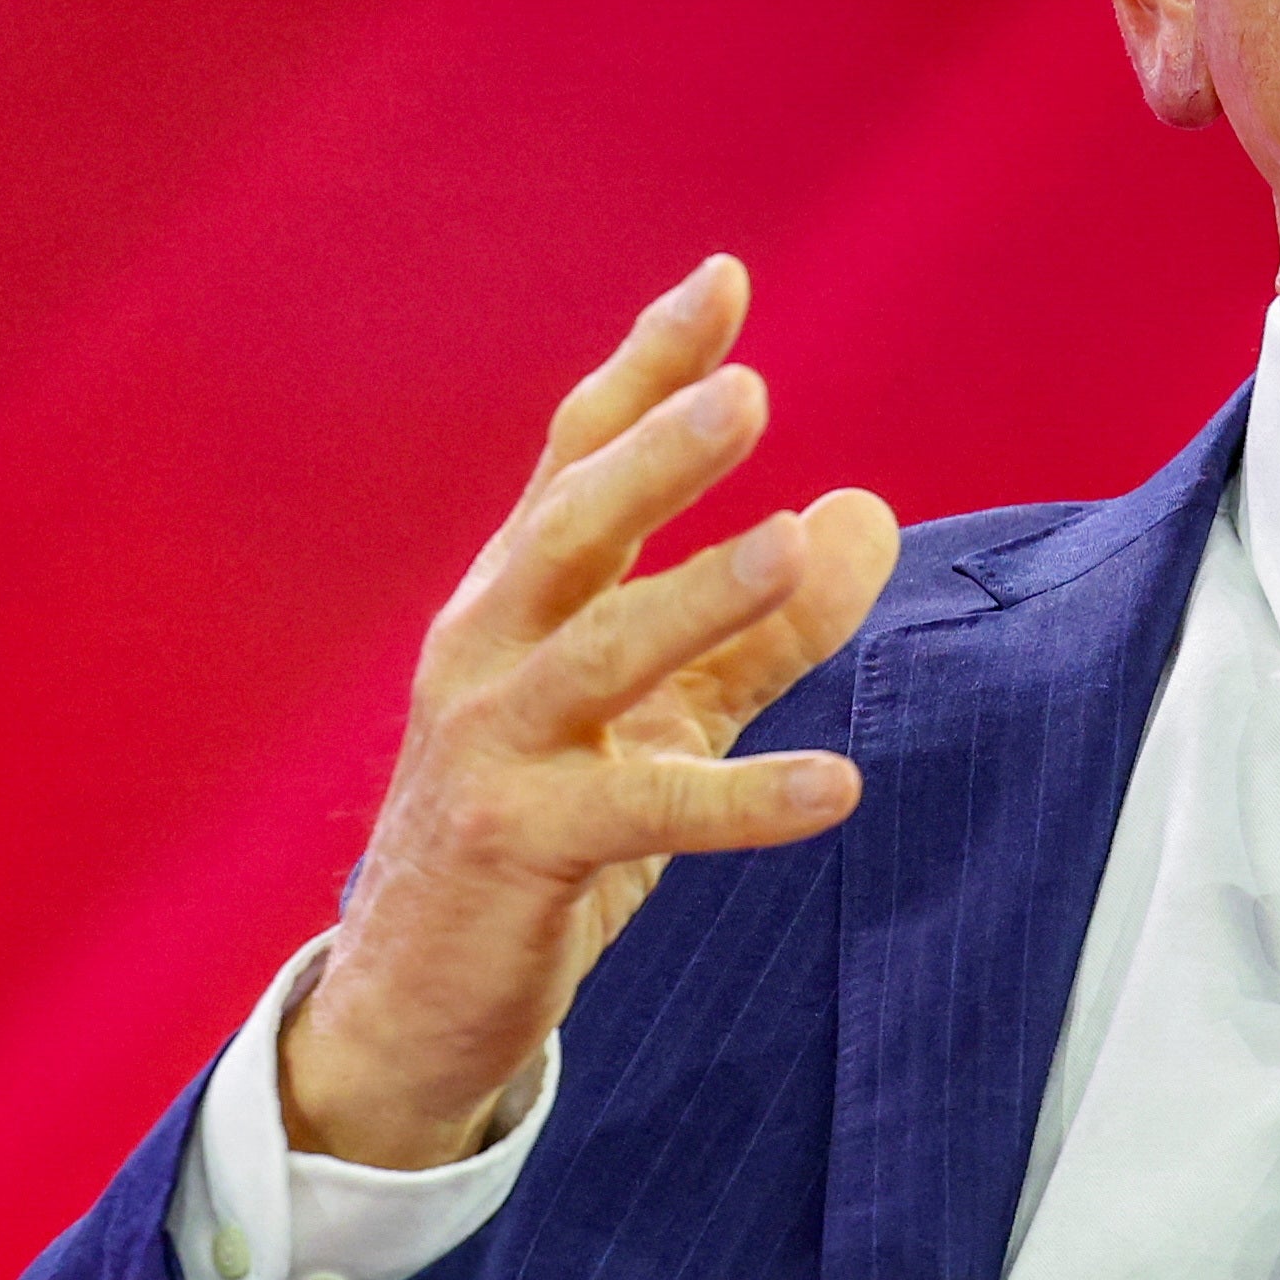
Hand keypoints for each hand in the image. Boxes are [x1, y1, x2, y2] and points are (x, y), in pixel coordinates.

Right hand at [282, 255, 900, 1168]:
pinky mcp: (515, 846)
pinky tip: (836, 788)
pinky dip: (743, 799)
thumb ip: (763, 627)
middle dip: (656, 456)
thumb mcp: (663, 717)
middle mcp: (487, 650)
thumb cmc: (537, 832)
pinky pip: (642, 811)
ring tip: (789, 548)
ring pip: (596, 654)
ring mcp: (491, 746)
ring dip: (696, 599)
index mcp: (516, 598)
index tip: (725, 279)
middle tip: (749, 391)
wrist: (412, 1000)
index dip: (648, 368)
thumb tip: (867, 516)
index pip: (579, 455)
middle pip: (572, 528)